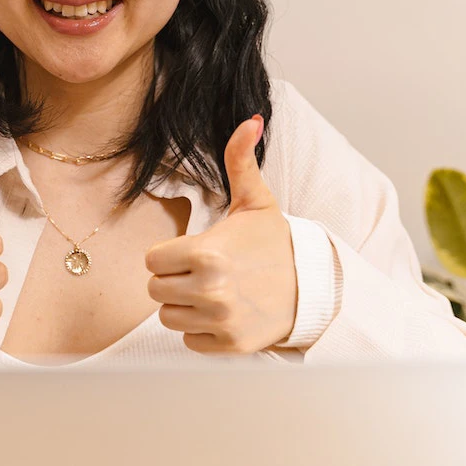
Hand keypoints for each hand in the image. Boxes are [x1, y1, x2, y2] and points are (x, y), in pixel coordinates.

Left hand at [145, 115, 296, 353]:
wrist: (313, 288)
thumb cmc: (275, 243)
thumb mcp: (256, 201)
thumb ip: (240, 160)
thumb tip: (251, 120)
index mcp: (206, 253)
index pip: (152, 260)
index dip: (169, 254)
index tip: (191, 251)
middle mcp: (209, 289)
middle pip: (156, 290)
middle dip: (174, 280)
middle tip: (202, 272)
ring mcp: (219, 320)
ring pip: (169, 317)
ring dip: (184, 306)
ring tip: (212, 292)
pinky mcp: (228, 345)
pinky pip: (189, 341)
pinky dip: (200, 330)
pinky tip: (222, 313)